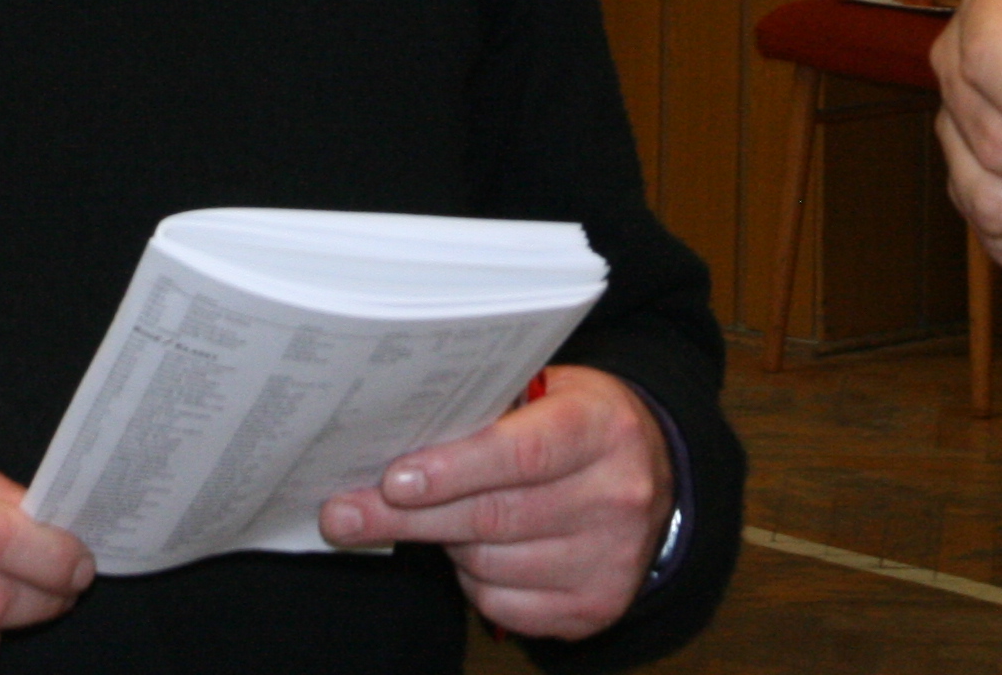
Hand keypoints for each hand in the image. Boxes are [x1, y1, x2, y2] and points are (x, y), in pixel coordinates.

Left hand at [317, 365, 669, 640]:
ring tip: (438, 516)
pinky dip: (473, 582)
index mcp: (603, 428)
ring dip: (446, 544)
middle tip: (344, 514)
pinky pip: (502, 606)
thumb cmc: (579, 424)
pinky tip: (478, 552)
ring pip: (489, 565)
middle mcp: (616, 497)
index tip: (393, 480)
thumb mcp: (550, 394)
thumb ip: (489, 412)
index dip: (453, 470)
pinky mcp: (596, 607)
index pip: (522, 453)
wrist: (656, 475)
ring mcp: (610, 559)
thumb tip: (395, 441)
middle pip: (493, 517)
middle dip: (409, 517)